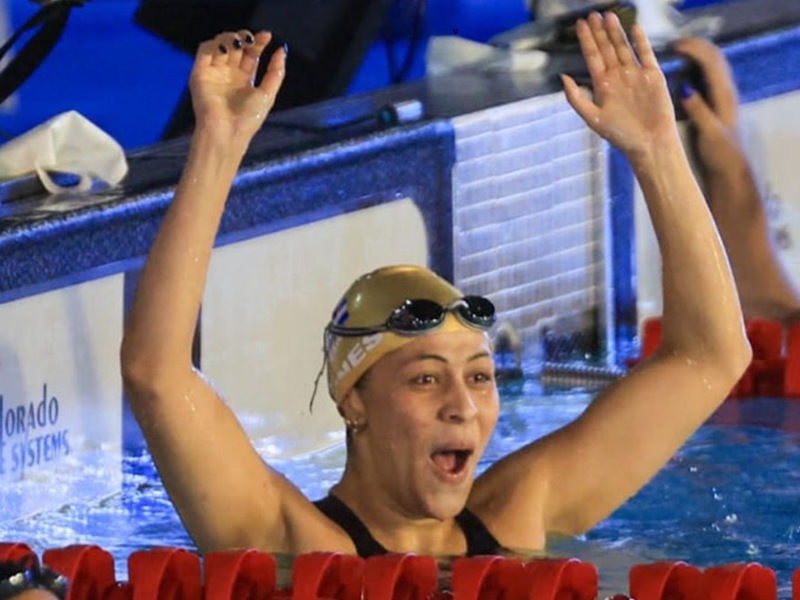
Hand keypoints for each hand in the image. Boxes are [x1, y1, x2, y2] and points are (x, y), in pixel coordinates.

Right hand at [189, 30, 285, 140]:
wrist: (226, 131)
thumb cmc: (248, 118)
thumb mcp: (268, 94)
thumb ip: (276, 72)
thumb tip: (282, 50)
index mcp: (244, 79)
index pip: (251, 54)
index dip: (258, 43)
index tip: (267, 36)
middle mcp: (228, 74)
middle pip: (236, 47)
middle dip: (244, 38)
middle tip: (250, 38)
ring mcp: (214, 72)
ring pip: (219, 45)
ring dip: (229, 38)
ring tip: (238, 42)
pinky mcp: (200, 73)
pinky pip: (204, 51)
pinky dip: (214, 44)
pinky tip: (225, 49)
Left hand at [561, 12, 676, 158]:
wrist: (648, 144)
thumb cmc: (620, 135)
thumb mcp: (593, 118)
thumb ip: (576, 98)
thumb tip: (563, 77)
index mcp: (602, 86)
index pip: (592, 57)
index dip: (586, 40)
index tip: (580, 25)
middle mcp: (618, 77)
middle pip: (606, 49)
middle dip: (599, 32)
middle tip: (592, 14)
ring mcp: (635, 75)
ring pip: (623, 48)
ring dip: (616, 33)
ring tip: (609, 16)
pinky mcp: (653, 76)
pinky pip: (646, 54)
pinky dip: (640, 41)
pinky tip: (634, 28)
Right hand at [673, 38, 745, 177]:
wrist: (731, 170)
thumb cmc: (720, 154)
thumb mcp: (708, 133)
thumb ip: (698, 110)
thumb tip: (684, 87)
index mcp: (723, 95)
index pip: (710, 61)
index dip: (693, 49)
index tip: (673, 47)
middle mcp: (725, 91)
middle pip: (713, 57)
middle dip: (694, 47)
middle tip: (672, 47)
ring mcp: (722, 96)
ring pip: (712, 65)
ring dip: (695, 55)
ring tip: (675, 55)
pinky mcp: (716, 104)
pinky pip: (708, 76)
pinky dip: (696, 67)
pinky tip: (682, 74)